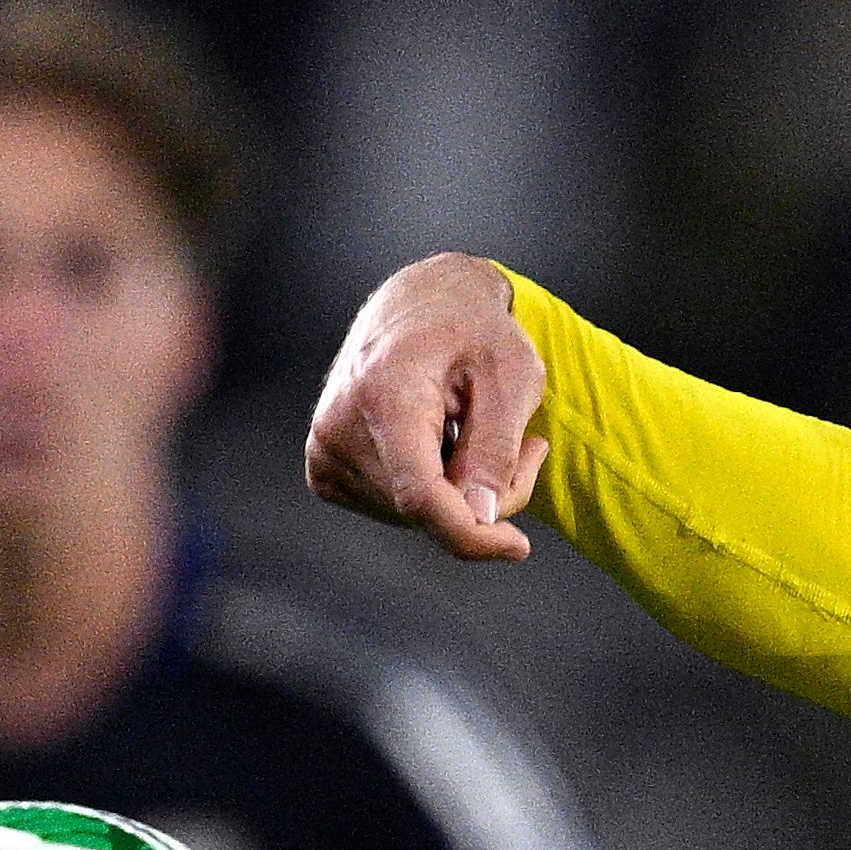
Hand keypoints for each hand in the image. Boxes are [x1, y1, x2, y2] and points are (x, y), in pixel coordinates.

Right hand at [306, 254, 548, 563]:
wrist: (420, 301)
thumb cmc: (473, 330)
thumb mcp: (510, 376)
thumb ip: (495, 448)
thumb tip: (479, 518)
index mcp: (382, 397)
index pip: (420, 495)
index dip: (471, 535)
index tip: (518, 548)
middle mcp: (338, 428)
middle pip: (424, 512)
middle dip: (485, 501)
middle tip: (526, 450)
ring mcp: (324, 451)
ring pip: (413, 518)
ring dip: (463, 497)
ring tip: (481, 433)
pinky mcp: (325, 468)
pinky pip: (395, 509)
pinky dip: (434, 493)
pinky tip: (445, 446)